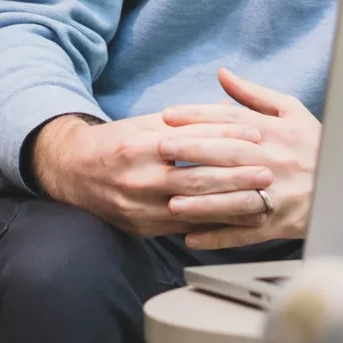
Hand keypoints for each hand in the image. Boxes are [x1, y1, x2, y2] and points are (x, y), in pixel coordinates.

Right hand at [31, 111, 273, 239]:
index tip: (255, 136)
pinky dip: (213, 225)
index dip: (226, 139)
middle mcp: (137, 179)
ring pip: (194, 209)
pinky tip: (236, 222)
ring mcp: (138, 209)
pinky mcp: (141, 229)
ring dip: (232, 206)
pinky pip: (184, 228)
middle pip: (196, 179)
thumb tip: (229, 112)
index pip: (191, 142)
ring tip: (261, 200)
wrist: (74, 172)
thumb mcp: (147, 124)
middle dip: (237, 177)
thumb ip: (186, 123)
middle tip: (267, 173)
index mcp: (138, 146)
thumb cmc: (117, 143)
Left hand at [161, 69, 321, 249]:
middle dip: (194, 150)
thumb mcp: (291, 111)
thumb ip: (253, 94)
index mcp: (275, 131)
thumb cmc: (314, 144)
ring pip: (235, 197)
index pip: (231, 119)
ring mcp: (277, 194)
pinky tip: (192, 237)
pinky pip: (246, 232)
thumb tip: (222, 73)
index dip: (198, 116)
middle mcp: (274, 161)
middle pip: (229, 154)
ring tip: (171, 201)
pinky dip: (219, 236)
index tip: (168, 116)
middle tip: (162, 148)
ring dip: (202, 201)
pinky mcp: (279, 223)